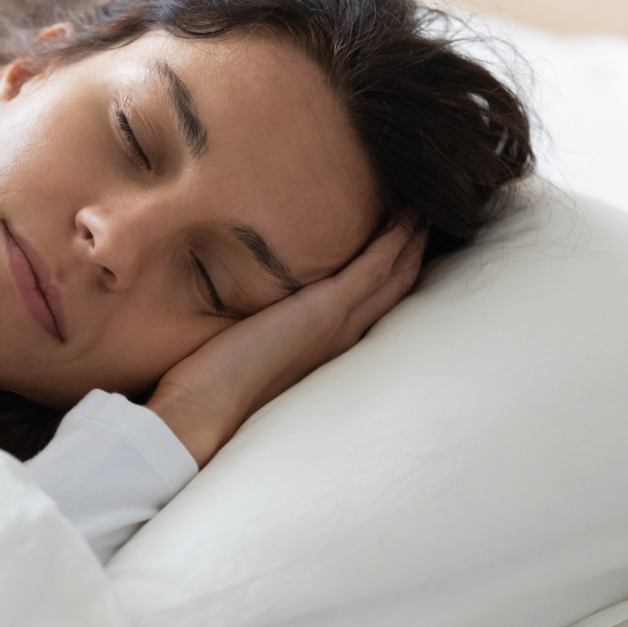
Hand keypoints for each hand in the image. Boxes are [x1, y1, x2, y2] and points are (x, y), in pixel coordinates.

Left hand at [147, 224, 426, 466]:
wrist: (201, 418)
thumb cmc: (207, 393)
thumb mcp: (240, 356)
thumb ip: (252, 335)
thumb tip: (235, 315)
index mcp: (323, 353)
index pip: (369, 307)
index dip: (389, 275)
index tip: (399, 242)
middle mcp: (340, 342)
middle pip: (393, 290)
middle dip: (411, 253)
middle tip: (426, 215)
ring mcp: (336, 328)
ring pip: (392, 277)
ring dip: (410, 241)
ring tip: (423, 208)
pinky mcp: (324, 314)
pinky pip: (373, 269)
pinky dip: (393, 241)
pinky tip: (406, 215)